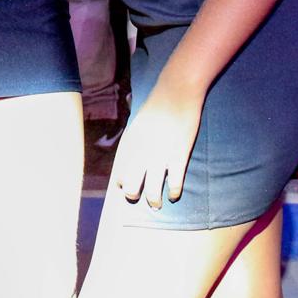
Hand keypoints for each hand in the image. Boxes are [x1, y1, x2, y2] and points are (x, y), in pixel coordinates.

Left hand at [111, 73, 203, 209]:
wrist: (176, 92)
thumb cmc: (157, 105)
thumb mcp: (137, 122)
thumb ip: (134, 140)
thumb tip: (132, 154)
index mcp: (130, 144)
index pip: (119, 173)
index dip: (122, 183)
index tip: (126, 186)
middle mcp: (141, 154)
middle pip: (132, 187)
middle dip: (134, 196)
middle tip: (140, 198)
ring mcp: (160, 156)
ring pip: (152, 191)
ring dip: (154, 201)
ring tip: (157, 205)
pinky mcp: (178, 156)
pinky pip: (175, 183)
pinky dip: (174, 192)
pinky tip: (174, 195)